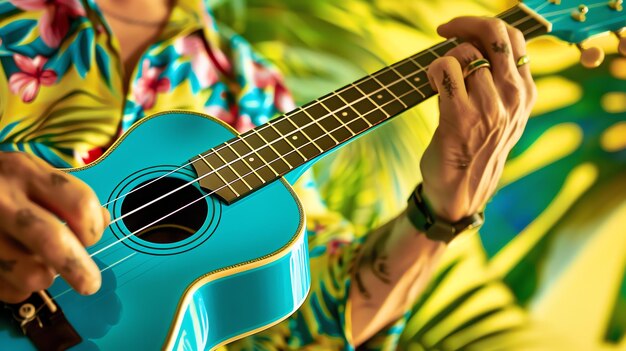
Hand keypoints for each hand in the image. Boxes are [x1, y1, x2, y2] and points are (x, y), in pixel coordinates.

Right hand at [0, 152, 108, 302]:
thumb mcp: (29, 175)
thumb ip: (67, 197)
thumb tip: (102, 222)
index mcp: (24, 172)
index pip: (79, 203)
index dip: (94, 227)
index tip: (91, 237)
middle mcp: (0, 198)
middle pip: (51, 239)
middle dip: (78, 267)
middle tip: (90, 284)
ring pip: (29, 273)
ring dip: (43, 277)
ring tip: (37, 264)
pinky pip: (6, 289)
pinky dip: (16, 288)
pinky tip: (10, 270)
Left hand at [421, 17, 536, 221]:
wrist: (463, 189)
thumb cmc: (477, 148)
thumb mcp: (503, 115)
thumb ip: (500, 82)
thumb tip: (477, 41)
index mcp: (526, 93)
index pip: (515, 39)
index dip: (484, 25)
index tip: (461, 29)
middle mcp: (512, 97)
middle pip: (494, 34)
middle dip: (465, 24)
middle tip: (445, 31)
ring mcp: (489, 107)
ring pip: (465, 54)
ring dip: (444, 59)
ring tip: (439, 80)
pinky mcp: (461, 117)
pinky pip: (444, 70)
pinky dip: (432, 71)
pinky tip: (431, 85)